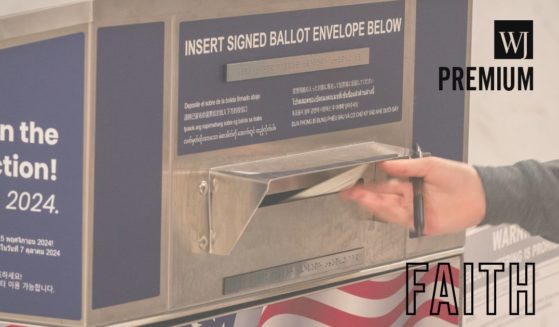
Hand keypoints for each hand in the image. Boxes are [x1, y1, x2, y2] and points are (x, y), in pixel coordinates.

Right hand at [341, 157, 486, 234]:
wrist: (480, 195)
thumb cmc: (459, 177)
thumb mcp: (432, 165)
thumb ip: (408, 166)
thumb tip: (387, 164)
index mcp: (410, 183)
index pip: (384, 184)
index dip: (369, 184)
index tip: (354, 181)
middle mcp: (409, 198)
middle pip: (382, 198)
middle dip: (364, 195)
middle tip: (348, 192)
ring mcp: (414, 211)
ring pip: (387, 209)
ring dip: (372, 204)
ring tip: (358, 197)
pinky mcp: (421, 223)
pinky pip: (400, 219)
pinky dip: (388, 213)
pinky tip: (377, 206)